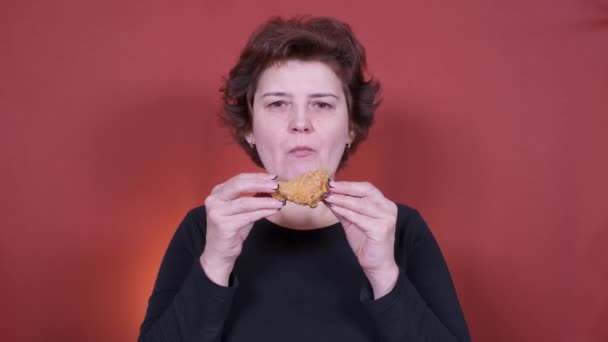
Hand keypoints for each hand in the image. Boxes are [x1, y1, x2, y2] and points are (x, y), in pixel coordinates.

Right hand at [200, 173, 284, 285]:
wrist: (219, 254)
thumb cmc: (231, 231)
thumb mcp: (241, 211)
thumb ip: (252, 198)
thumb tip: (270, 188)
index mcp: (217, 193)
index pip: (238, 179)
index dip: (257, 177)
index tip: (273, 177)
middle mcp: (214, 200)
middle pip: (239, 186)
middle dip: (260, 184)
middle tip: (276, 187)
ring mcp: (217, 213)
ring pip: (246, 202)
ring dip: (265, 201)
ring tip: (279, 201)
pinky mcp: (224, 225)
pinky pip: (248, 216)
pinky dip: (263, 212)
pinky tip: (273, 210)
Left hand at [323, 180, 398, 298]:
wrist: (376, 265)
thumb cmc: (366, 243)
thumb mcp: (352, 222)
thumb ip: (343, 209)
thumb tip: (328, 196)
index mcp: (384, 204)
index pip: (366, 188)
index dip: (349, 185)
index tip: (331, 183)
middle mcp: (388, 208)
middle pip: (365, 192)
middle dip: (345, 189)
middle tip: (328, 188)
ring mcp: (386, 218)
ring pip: (361, 204)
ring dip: (342, 200)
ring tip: (328, 197)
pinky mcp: (381, 229)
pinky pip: (360, 218)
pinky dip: (346, 212)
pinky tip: (335, 209)